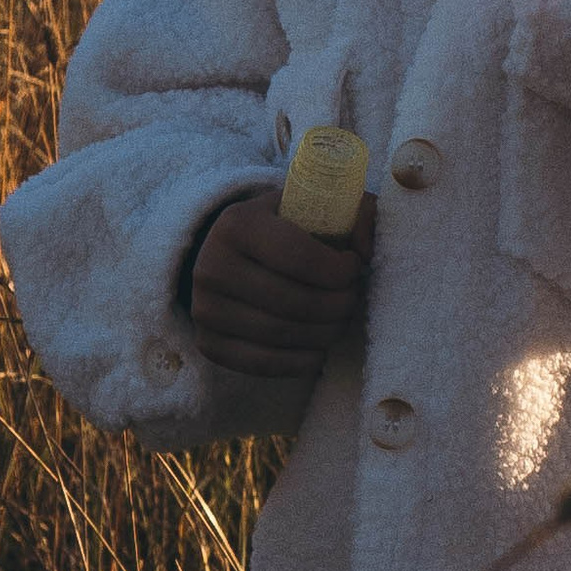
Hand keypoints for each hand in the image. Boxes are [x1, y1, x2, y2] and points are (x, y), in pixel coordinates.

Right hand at [189, 187, 376, 379]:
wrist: (233, 253)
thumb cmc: (286, 228)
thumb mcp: (317, 205)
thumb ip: (355, 213)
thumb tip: (366, 252)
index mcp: (238, 224)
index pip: (300, 257)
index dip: (340, 270)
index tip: (354, 267)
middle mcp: (212, 265)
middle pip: (294, 302)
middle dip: (339, 305)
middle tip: (352, 298)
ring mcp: (205, 307)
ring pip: (282, 335)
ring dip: (325, 333)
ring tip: (339, 320)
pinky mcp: (207, 343)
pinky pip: (262, 364)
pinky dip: (301, 362)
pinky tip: (319, 350)